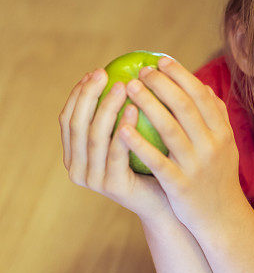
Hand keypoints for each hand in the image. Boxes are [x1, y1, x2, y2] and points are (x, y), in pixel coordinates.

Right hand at [59, 68, 170, 222]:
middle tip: (105, 73)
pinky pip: (117, 151)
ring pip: (96, 136)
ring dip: (107, 107)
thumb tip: (116, 71)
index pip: (68, 119)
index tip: (95, 72)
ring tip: (124, 86)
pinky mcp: (113, 186)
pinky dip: (124, 127)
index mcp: (74, 156)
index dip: (78, 94)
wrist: (166, 200)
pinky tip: (136, 109)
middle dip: (89, 95)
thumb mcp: (127, 136)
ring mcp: (94, 180)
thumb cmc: (147, 163)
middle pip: (77, 125)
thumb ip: (115, 113)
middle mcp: (78, 169)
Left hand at [116, 56, 243, 237]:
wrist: (221, 217)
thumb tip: (204, 86)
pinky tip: (121, 129)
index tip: (161, 60)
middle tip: (140, 71)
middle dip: (161, 84)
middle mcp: (212, 146)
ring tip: (128, 88)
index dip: (181, 75)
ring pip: (170, 129)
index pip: (201, 96)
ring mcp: (196, 166)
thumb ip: (216, 117)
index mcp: (222, 133)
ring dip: (148, 105)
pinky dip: (140, 144)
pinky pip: (157, 161)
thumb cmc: (217, 177)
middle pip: (185, 107)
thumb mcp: (225, 146)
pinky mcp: (180, 185)